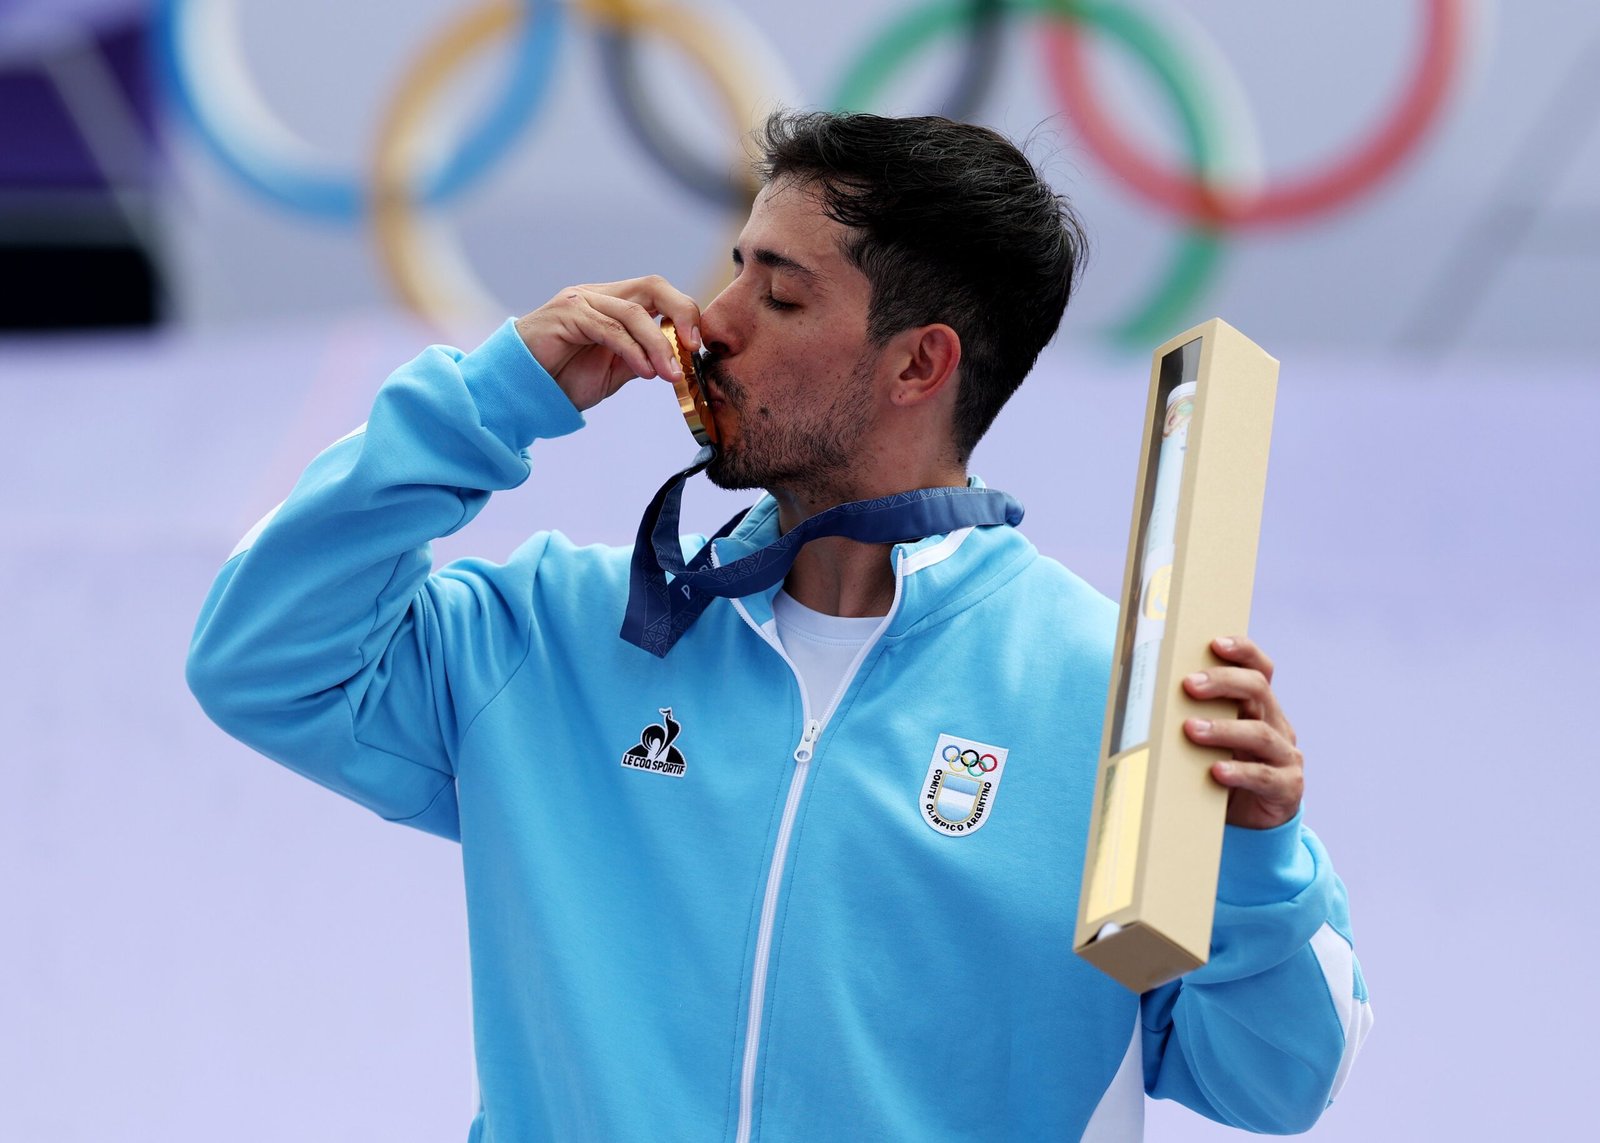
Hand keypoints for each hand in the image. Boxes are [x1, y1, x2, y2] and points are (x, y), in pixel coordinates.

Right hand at [514, 276, 701, 411]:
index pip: (658, 293)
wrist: (520, 391)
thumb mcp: (615, 371)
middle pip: (652, 286)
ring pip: (633, 313)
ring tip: (670, 375)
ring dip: (658, 346)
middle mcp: (599, 295)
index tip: (698, 346)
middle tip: (694, 346)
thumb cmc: (563, 380)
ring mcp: (580, 301)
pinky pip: (608, 329)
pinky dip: (632, 350)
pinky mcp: (565, 315)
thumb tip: (678, 359)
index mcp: (613, 304)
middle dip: (682, 313)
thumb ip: (643, 358)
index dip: (685, 313)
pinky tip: (645, 372)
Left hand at [1182, 635, 1303, 829]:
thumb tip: (1137, 701)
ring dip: (1224, 729)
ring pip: (1260, 733)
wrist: (1251, 822)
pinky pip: (1264, 776)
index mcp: (1259, 708)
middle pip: (1258, 690)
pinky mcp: (1286, 787)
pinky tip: (1216, 770)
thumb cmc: (1220, 771)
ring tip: (1191, 729)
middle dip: (1223, 682)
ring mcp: (1285, 756)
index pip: (1260, 669)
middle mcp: (1277, 725)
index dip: (1243, 652)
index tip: (1215, 643)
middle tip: (1189, 684)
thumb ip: (1192, 718)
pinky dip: (1239, 771)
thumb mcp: (1209, 741)